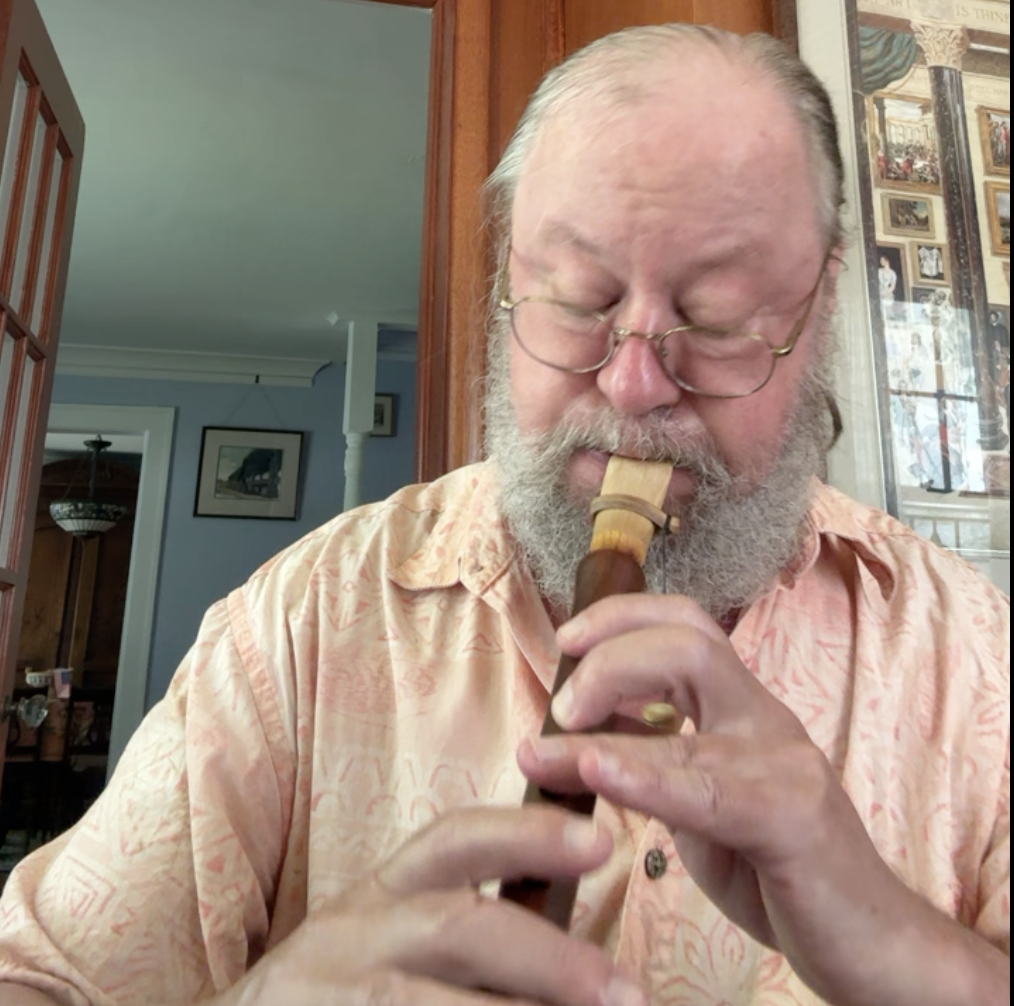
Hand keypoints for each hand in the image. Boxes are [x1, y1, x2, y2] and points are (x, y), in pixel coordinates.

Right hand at [215, 806, 646, 1005]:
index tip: (601, 841)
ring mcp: (337, 994)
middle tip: (627, 992)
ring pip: (428, 1004)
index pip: (454, 839)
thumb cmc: (337, 988)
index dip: (528, 832)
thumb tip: (580, 964)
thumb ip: (463, 933)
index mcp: (380, 893)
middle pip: (458, 925)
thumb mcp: (389, 940)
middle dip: (549, 956)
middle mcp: (354, 933)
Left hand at [519, 594, 1006, 1005]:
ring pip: (691, 709)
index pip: (686, 627)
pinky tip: (599, 772)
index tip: (566, 639)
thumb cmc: (775, 870)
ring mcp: (783, 763)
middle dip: (612, 657)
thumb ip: (655, 761)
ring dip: (602, 724)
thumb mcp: (701, 803)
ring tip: (542, 748)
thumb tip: (580, 734)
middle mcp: (763, 719)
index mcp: (740, 709)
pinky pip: (708, 789)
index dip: (622, 619)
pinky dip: (647, 776)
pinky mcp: (793, 818)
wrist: (870, 942)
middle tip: (560, 706)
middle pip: (690, 641)